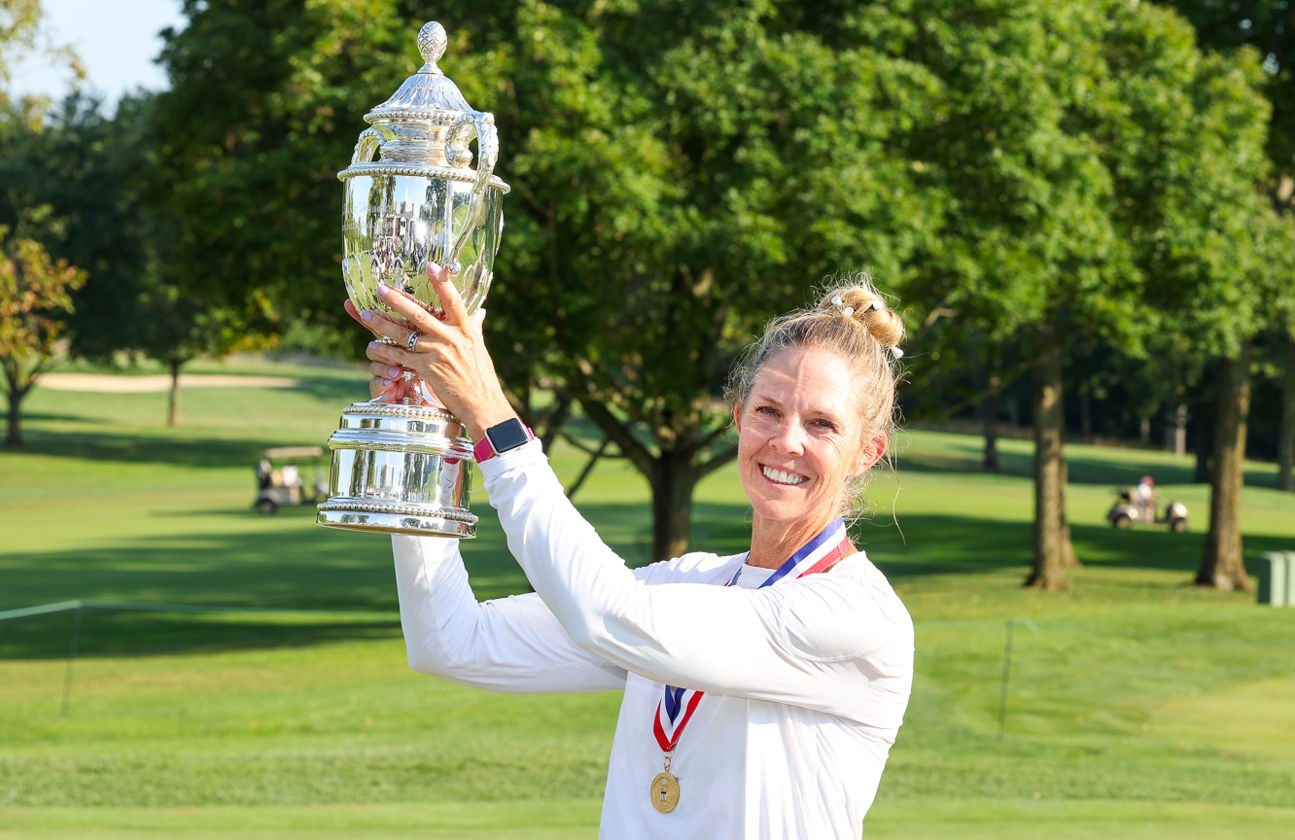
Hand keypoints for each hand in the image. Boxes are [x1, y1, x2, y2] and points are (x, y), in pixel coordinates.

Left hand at [343, 264, 515, 437]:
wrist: (483, 405)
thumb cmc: (482, 377)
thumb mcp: (480, 347)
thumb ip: (476, 326)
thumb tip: (480, 310)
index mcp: (466, 329)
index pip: (454, 300)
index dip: (442, 282)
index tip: (430, 265)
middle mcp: (451, 338)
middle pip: (420, 314)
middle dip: (397, 300)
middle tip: (380, 288)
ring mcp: (438, 353)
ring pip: (404, 334)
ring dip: (382, 324)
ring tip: (365, 313)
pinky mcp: (427, 370)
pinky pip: (401, 356)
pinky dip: (386, 351)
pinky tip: (373, 346)